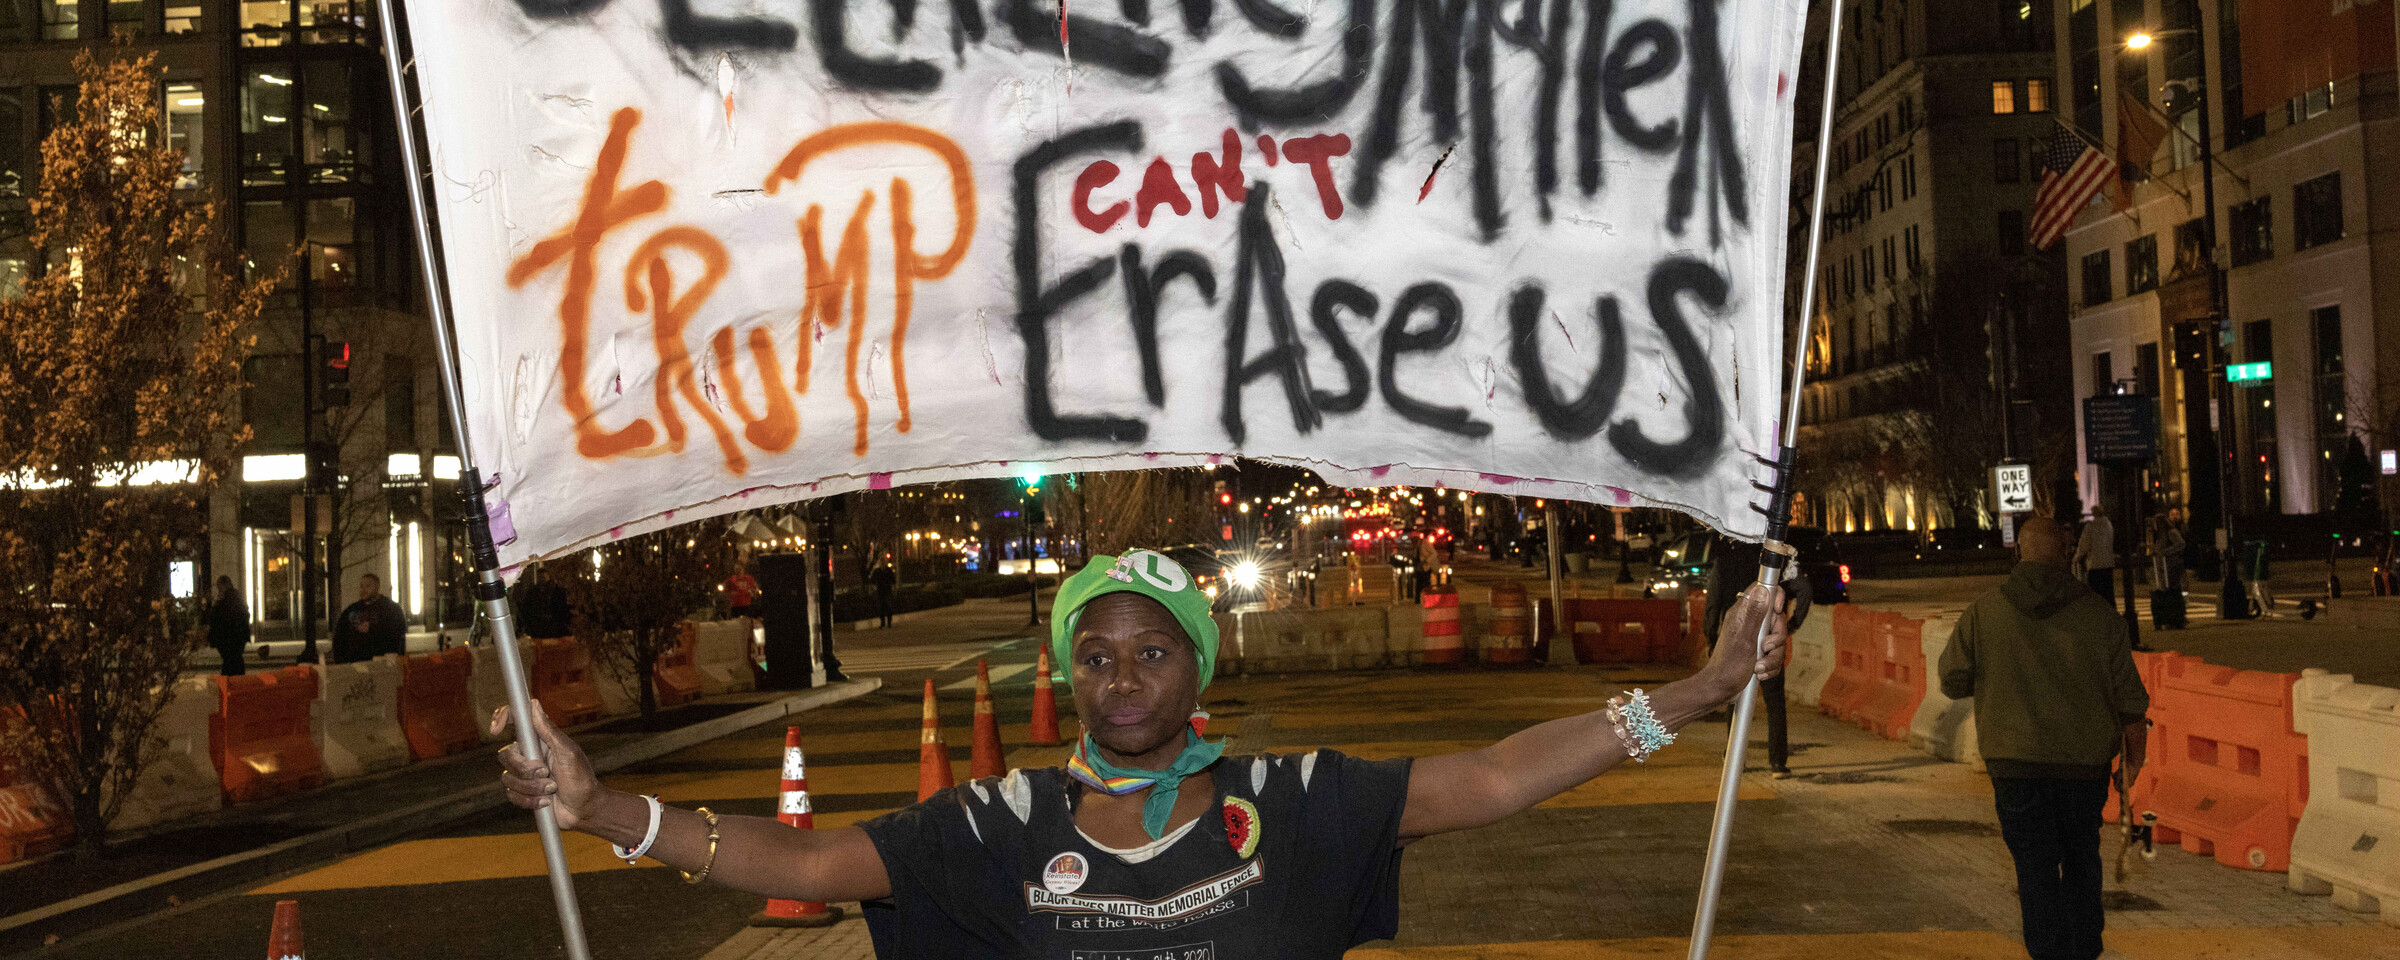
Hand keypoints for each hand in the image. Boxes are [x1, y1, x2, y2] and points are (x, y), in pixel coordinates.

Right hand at [493, 700, 599, 829]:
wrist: (583, 809)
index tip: (496, 730)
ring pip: (508, 778)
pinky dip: (529, 800)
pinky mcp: (522, 793)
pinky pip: (511, 795)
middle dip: (524, 768)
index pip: (516, 722)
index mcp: (540, 740)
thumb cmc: (581, 778)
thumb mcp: (568, 752)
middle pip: (506, 755)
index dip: (501, 719)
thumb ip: (549, 730)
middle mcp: (529, 755)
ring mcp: (524, 775)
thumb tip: (534, 704)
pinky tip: (546, 801)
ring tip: (552, 789)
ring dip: (531, 787)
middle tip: (545, 772)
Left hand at [1704, 583, 1789, 697]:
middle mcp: (1749, 623)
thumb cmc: (1728, 666)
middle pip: (1777, 620)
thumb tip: (1762, 590)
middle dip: (1777, 638)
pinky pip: (1775, 655)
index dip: (1775, 597)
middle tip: (1765, 647)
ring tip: (1758, 667)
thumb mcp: (1745, 639)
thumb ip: (1755, 614)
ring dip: (1773, 657)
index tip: (1776, 611)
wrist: (1721, 690)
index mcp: (1743, 614)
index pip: (1762, 591)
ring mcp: (1754, 638)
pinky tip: (1759, 672)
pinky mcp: (1758, 653)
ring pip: (1778, 641)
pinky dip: (1770, 666)